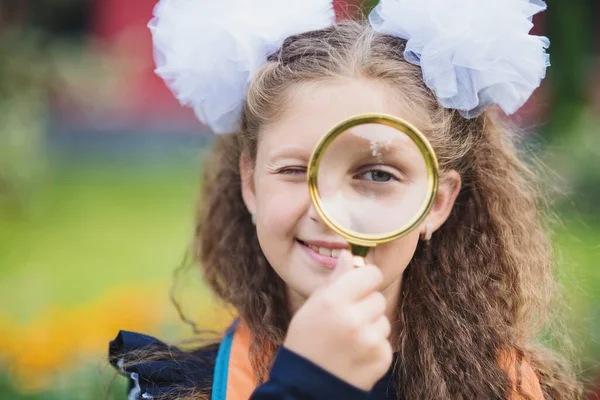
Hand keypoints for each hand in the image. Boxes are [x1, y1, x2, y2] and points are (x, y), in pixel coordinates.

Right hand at [283, 250, 392, 390]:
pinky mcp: (382, 359)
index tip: (358, 286)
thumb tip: (349, 255)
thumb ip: (334, 280)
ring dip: (371, 325)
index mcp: (333, 301)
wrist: (305, 388)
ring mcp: (370, 341)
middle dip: (366, 304)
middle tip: (348, 318)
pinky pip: (386, 341)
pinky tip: (356, 353)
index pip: (370, 273)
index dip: (364, 279)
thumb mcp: (311, 307)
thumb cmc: (306, 342)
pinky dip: (375, 346)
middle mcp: (353, 319)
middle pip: (378, 296)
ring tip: (350, 339)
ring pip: (384, 319)